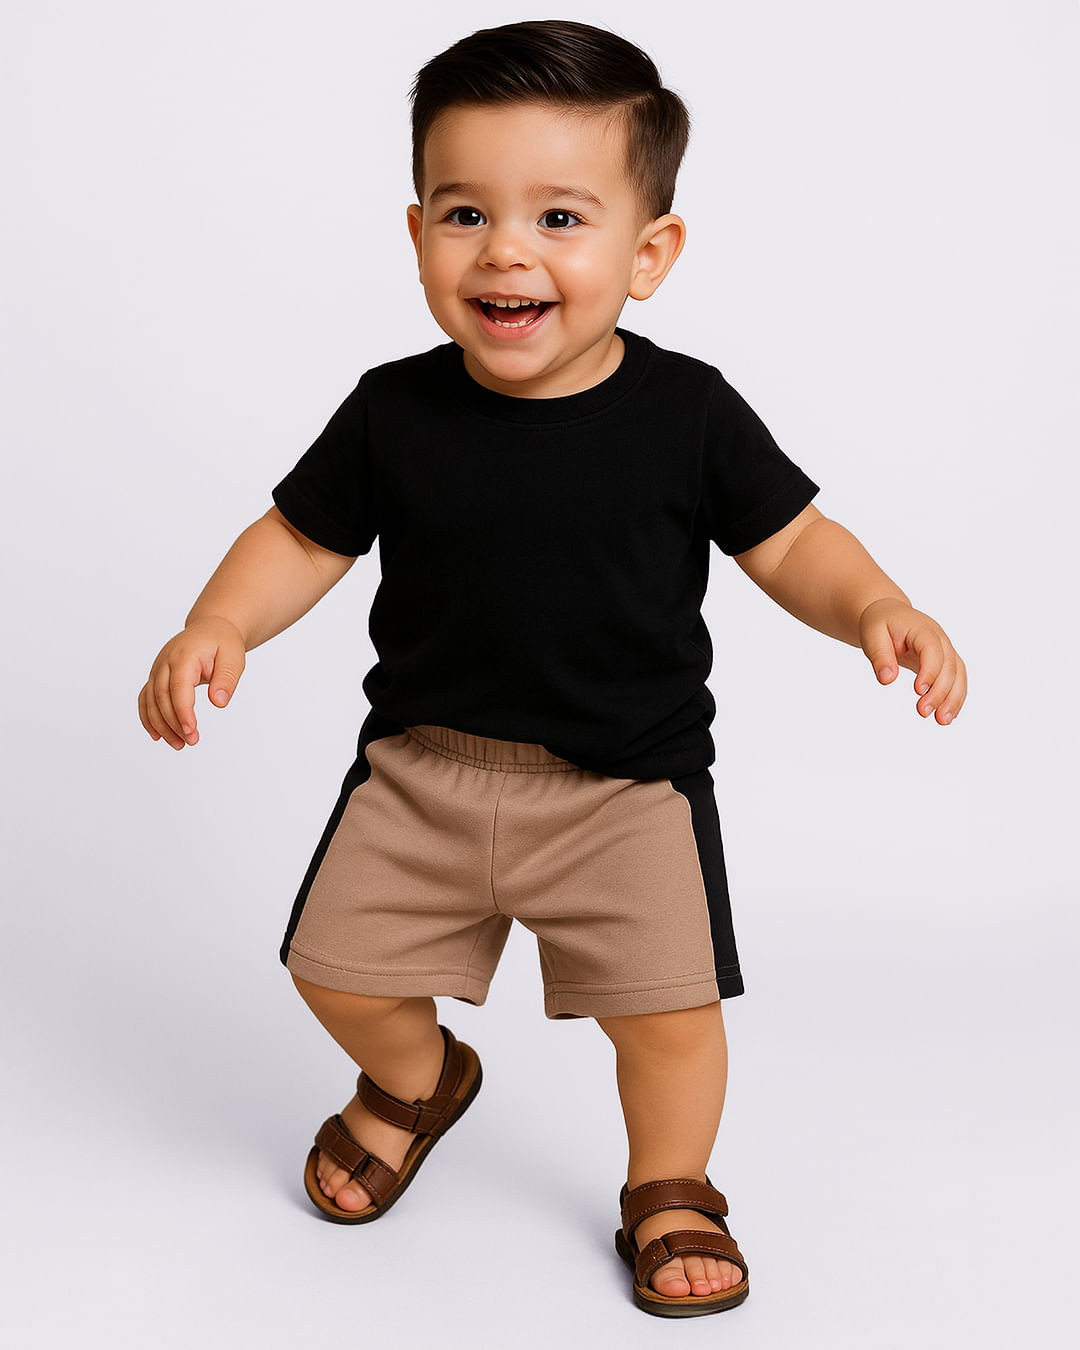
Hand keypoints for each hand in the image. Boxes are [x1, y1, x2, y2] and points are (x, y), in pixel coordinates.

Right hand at [138, 617, 245, 749]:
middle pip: (161, 697)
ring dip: (161, 725)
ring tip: (179, 744)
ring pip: (150, 701)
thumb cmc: (223, 642)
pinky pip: (145, 699)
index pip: (179, 687)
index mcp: (184, 655)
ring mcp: (157, 670)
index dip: (182, 711)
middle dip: (173, 723)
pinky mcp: (156, 677)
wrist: (210, 629)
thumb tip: (219, 703)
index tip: (191, 731)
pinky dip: (148, 718)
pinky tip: (158, 736)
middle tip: (191, 742)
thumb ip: (226, 679)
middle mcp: (165, 662)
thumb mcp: (234, 658)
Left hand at [859, 598, 966, 724]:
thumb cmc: (880, 623)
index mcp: (922, 629)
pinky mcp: (945, 662)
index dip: (929, 670)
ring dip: (953, 699)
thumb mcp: (872, 635)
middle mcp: (940, 639)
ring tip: (942, 721)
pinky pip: (956, 680)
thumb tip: (887, 679)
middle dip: (939, 691)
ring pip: (958, 675)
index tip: (918, 691)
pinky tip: (947, 716)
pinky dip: (954, 698)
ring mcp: (945, 651)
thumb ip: (880, 656)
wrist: (889, 615)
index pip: (932, 650)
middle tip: (923, 712)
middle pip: (948, 666)